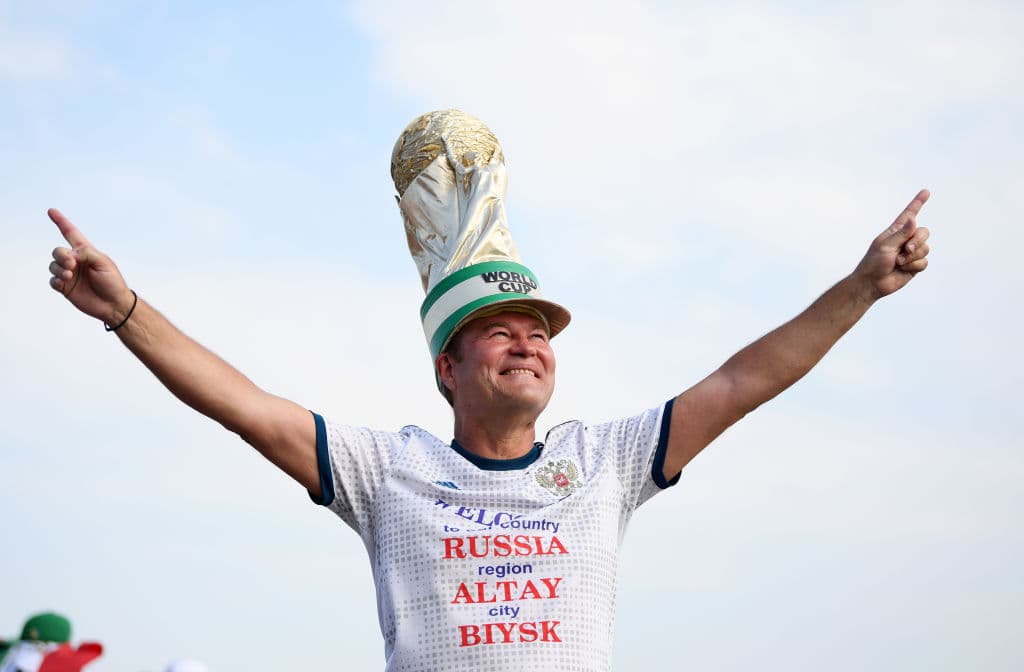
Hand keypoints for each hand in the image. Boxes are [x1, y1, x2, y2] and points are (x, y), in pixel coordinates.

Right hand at [47, 208, 134, 324]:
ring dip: (59, 269)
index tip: (51, 211)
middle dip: (61, 256)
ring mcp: (70, 274)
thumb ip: (85, 253)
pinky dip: (56, 280)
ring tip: (69, 275)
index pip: (71, 233)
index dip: (61, 222)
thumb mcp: (103, 262)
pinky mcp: (65, 287)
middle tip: (72, 265)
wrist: (114, 304)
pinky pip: (52, 280)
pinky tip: (64, 282)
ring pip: (53, 265)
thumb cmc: (113, 282)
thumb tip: (69, 255)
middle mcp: (76, 261)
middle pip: (58, 251)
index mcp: (86, 252)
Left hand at [854, 189, 931, 299]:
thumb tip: (913, 219)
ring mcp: (911, 252)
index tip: (926, 191)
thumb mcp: (886, 245)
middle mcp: (905, 239)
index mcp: (896, 231)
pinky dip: (913, 266)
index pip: (909, 214)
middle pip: (924, 232)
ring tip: (898, 262)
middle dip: (917, 241)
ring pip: (925, 248)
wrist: (873, 283)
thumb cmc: (874, 263)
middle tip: (905, 250)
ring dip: (912, 257)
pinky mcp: (915, 265)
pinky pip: (924, 262)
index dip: (917, 203)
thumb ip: (902, 233)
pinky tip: (903, 269)